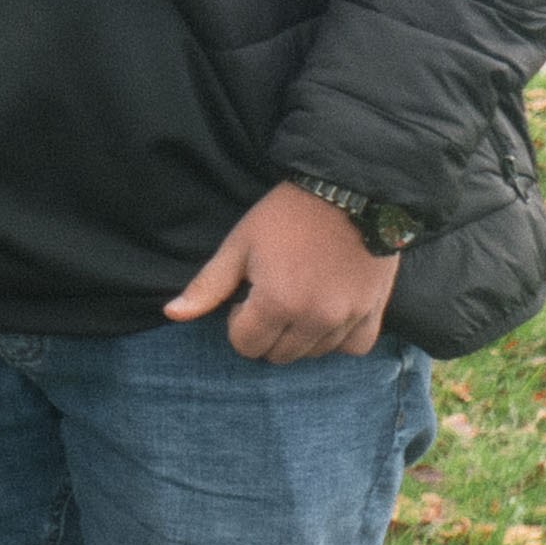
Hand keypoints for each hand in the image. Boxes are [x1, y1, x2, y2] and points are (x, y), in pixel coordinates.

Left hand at [168, 184, 399, 360]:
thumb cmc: (287, 214)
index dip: (238, 321)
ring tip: (300, 298)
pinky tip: (330, 315)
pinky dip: (340, 339)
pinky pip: (355, 346)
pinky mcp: (374, 310)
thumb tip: (172, 314)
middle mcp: (314, 319)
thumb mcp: (239, 244)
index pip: (245, 346)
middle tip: (272, 296)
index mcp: (276, 303)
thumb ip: (208, 285)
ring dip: (300, 336)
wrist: (352, 189)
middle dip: (267, 333)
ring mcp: (347, 317)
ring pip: (314, 354)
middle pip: (278, 355)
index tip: (247, 296)